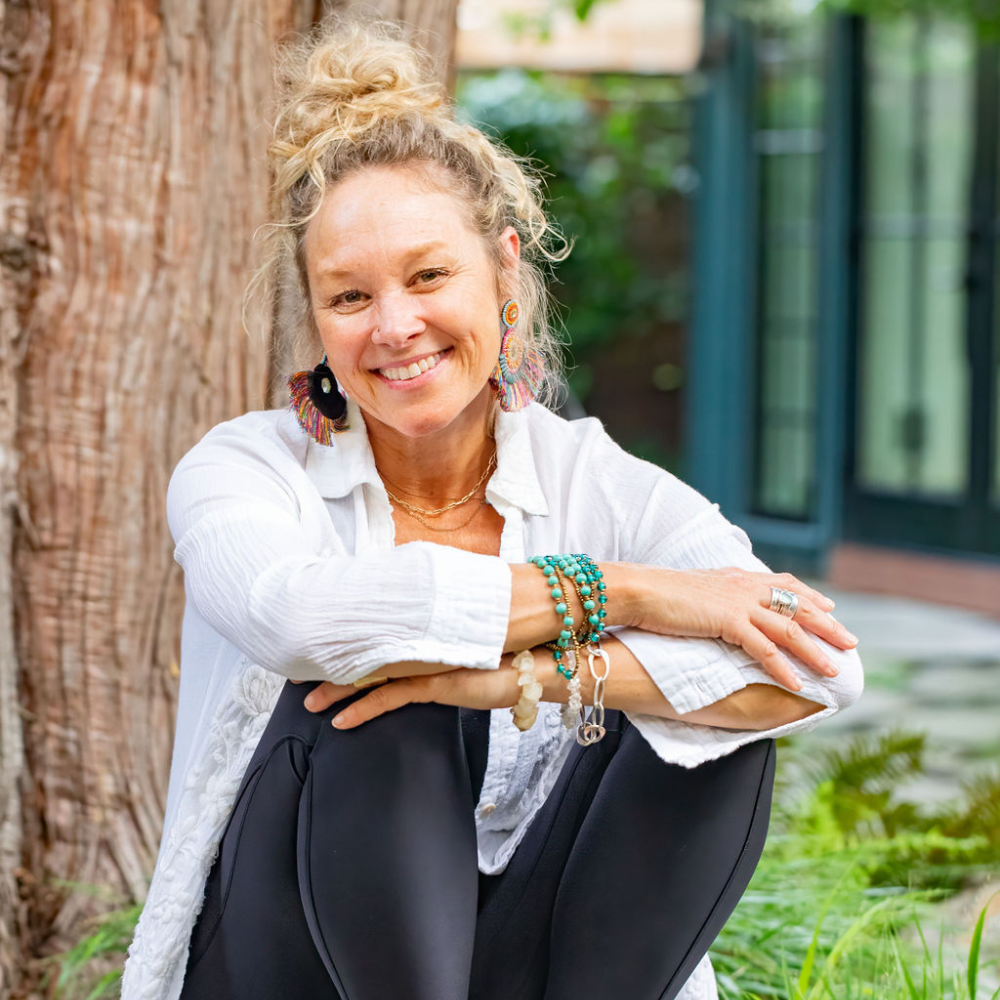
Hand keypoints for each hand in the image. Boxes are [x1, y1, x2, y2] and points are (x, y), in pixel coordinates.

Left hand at [294, 656, 527, 728]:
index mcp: (424, 637)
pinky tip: (340, 720)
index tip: (320, 646)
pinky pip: (390, 697)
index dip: (345, 644)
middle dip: (329, 662)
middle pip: (365, 653)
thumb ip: (440, 645)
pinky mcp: (436, 683)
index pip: (376, 639)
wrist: (535, 663)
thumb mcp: (466, 649)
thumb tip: (422, 647)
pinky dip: (363, 710)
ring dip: (336, 688)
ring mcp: (427, 663)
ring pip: (371, 674)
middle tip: (296, 667)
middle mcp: (422, 646)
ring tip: (308, 700)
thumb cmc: (506, 658)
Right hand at [631, 566, 857, 691]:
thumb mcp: (693, 589)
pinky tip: (797, 684)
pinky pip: (764, 648)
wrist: (640, 589)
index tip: (829, 606)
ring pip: (789, 630)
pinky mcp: (728, 621)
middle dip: (827, 624)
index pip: (783, 583)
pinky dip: (783, 668)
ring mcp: (738, 603)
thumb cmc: (656, 593)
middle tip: (851, 641)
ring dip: (815, 652)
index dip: (809, 595)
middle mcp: (743, 586)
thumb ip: (713, 596)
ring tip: (834, 671)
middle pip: (797, 605)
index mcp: (736, 577)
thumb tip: (716, 606)